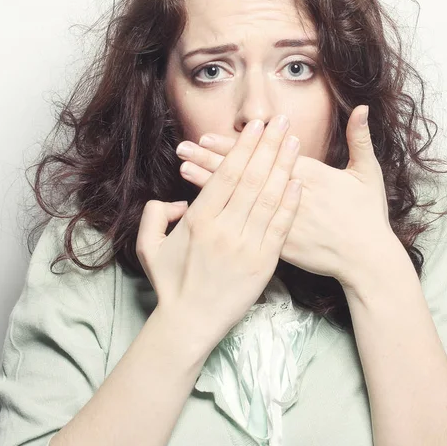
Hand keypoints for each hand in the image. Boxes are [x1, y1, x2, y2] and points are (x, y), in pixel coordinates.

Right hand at [135, 115, 302, 345]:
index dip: (244, 147)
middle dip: (269, 146)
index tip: (256, 127)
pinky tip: (298, 182)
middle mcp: (225, 228)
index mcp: (198, 220)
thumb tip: (175, 200)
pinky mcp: (265, 262)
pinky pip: (280, 226)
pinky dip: (290, 202)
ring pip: (270, 198)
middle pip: (253, 178)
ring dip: (284, 166)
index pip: (227, 174)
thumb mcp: (148, 246)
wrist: (190, 323)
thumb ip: (154, 214)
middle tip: (282, 121)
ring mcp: (247, 246)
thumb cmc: (169, 284)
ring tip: (294, 142)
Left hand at [174, 106, 399, 290]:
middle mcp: (288, 194)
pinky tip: (202, 208)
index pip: (261, 156)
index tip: (207, 137)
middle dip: (211, 158)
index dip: (233, 146)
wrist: (367, 258)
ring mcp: (279, 220)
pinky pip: (245, 226)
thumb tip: (361, 107)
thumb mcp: (368, 173)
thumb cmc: (367, 215)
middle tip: (184, 146)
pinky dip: (224, 215)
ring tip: (184, 168)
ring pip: (239, 197)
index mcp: (308, 174)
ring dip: (210, 182)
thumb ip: (360, 138)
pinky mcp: (276, 244)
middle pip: (243, 172)